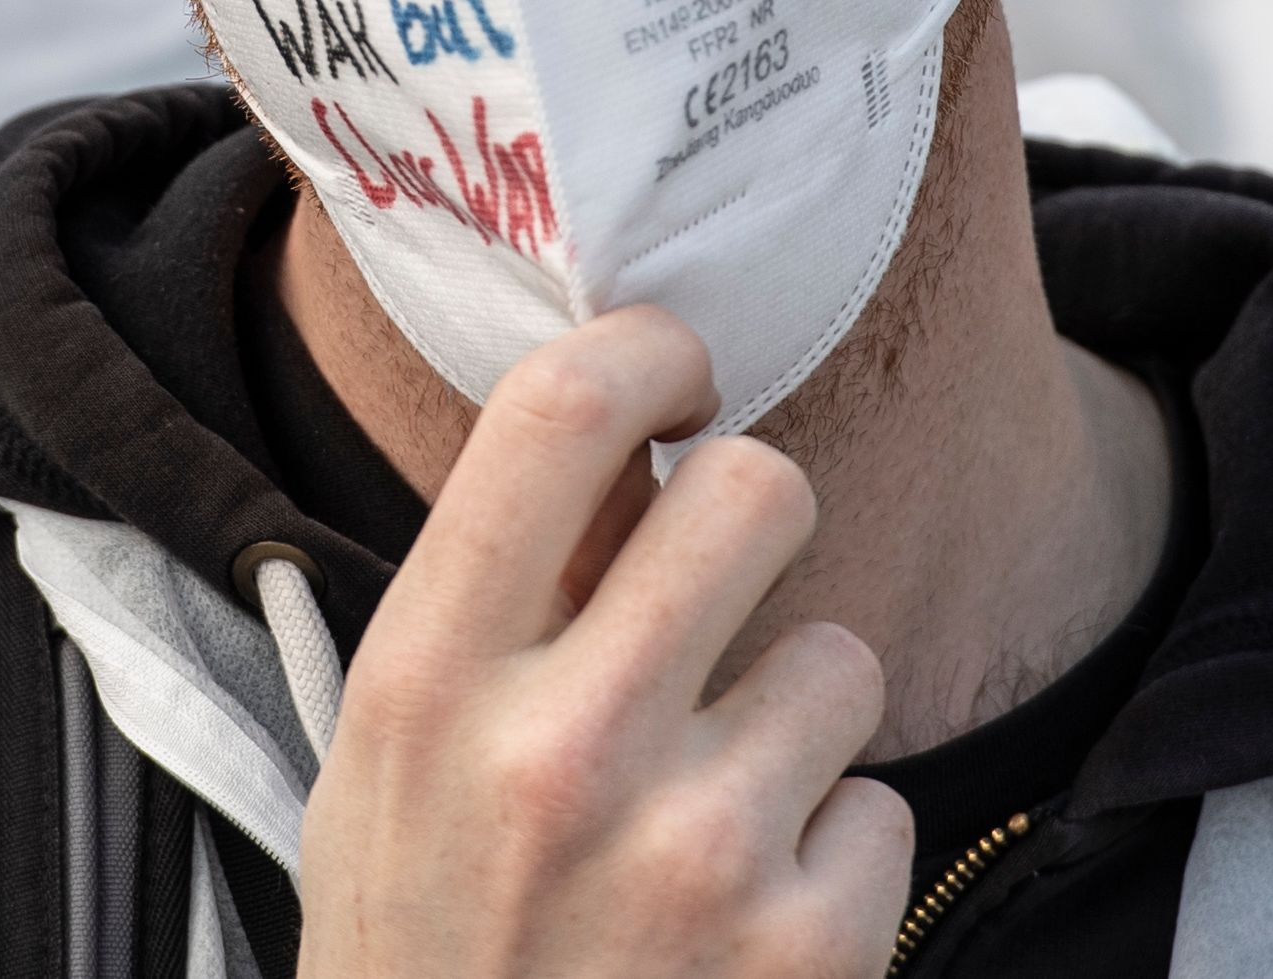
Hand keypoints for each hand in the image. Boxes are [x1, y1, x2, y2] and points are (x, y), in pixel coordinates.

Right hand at [297, 309, 910, 978]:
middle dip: (761, 521)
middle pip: (759, 490)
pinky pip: (881, 806)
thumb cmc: (427, 955)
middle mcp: (560, 750)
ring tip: (704, 820)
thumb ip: (494, 601)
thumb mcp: (391, 769)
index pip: (559, 413)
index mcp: (428, 685)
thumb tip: (621, 429)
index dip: (647, 352)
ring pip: (839, 658)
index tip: (674, 377)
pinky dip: (830, 860)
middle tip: (730, 579)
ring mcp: (697, 852)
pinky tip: (743, 930)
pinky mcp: (811, 947)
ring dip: (794, 724)